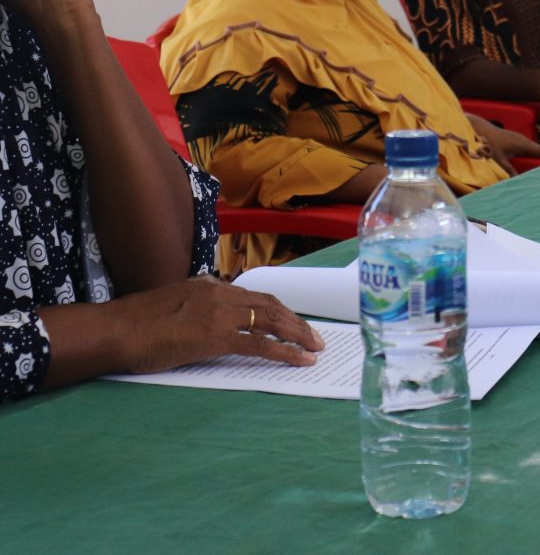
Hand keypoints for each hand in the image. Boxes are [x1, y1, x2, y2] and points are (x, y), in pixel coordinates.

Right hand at [118, 275, 324, 373]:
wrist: (117, 329)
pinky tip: (300, 360)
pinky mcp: (217, 337)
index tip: (293, 321)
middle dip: (295, 321)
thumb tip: (208, 310)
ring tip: (315, 347)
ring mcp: (221, 315)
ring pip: (271, 321)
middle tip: (314, 336)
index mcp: (211, 286)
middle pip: (270, 306)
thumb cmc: (136, 322)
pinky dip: (285, 352)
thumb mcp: (173, 300)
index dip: (278, 310)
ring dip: (298, 334)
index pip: (255, 296)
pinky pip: (260, 344)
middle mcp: (221, 295)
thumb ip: (196, 302)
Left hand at [469, 116, 539, 173]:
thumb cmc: (488, 143)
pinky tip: (532, 163)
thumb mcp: (499, 159)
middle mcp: (524, 141)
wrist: (479, 129)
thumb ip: (509, 171)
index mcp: (523, 144)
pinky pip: (528, 150)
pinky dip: (533, 156)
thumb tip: (518, 181)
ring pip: (534, 151)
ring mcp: (520, 140)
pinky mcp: (515, 141)